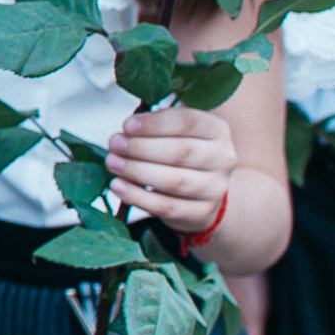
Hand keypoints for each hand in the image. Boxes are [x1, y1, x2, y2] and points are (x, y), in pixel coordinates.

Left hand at [104, 106, 235, 237]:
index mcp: (216, 130)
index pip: (187, 122)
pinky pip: (166, 206)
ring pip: (174, 181)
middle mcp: (222, 158)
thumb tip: (126, 131)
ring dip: (137, 171)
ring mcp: (215, 188)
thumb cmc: (181, 152)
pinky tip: (118, 186)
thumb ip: (156, 126)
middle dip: (141, 148)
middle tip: (114, 144)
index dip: (155, 124)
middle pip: (180, 152)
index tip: (127, 125)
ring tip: (112, 163)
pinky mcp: (202, 212)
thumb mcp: (176, 131)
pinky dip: (138, 197)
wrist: (203, 191)